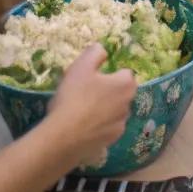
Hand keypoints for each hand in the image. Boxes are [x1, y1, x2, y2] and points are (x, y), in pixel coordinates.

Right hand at [44, 44, 136, 171]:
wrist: (64, 136)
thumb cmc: (74, 96)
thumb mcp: (82, 65)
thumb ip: (95, 53)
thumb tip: (103, 50)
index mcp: (125, 85)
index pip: (124, 73)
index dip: (109, 74)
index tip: (93, 77)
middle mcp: (129, 105)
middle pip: (120, 93)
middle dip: (107, 92)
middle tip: (85, 92)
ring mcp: (120, 126)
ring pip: (114, 111)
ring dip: (104, 110)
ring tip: (81, 111)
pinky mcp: (110, 141)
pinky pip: (106, 128)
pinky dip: (98, 127)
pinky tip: (82, 127)